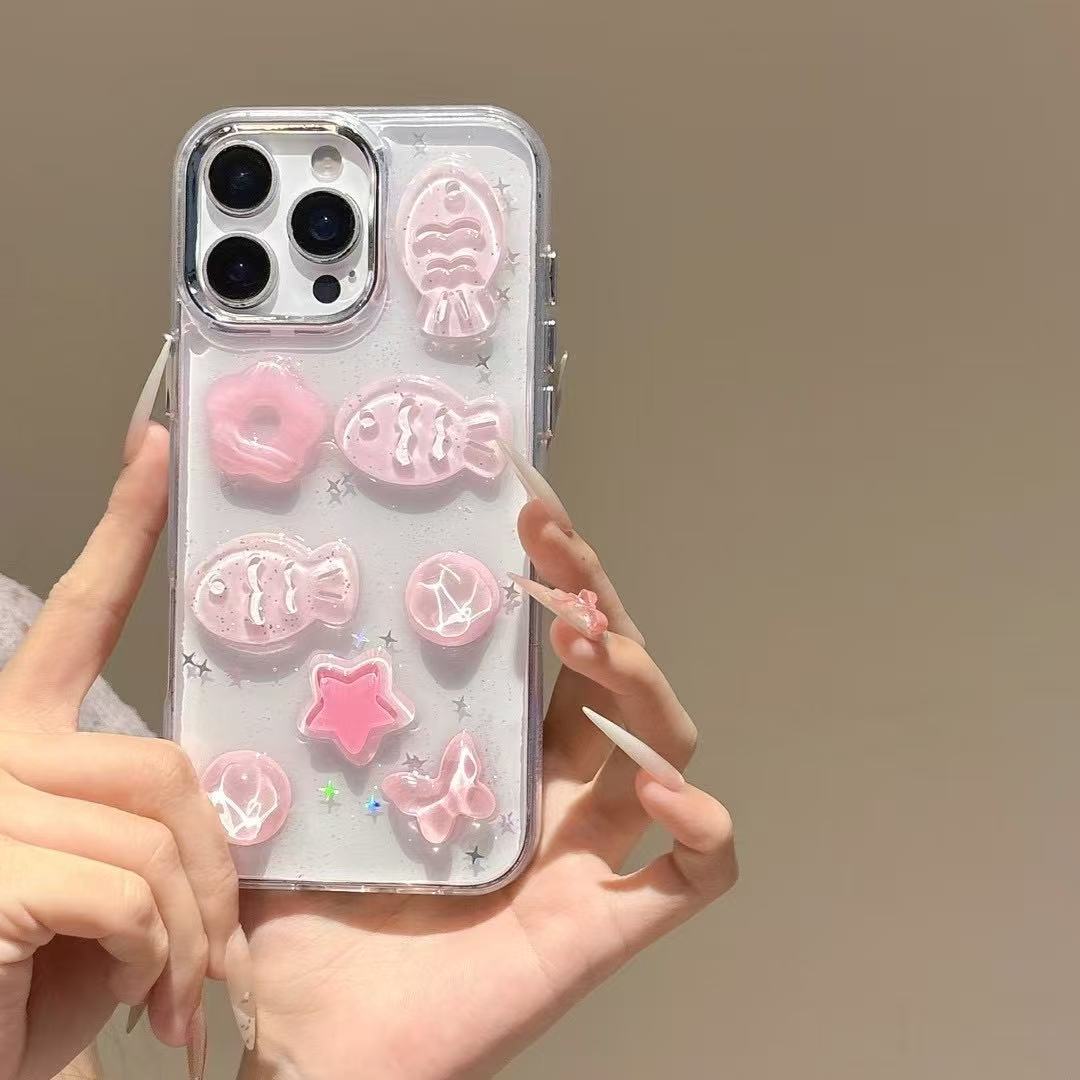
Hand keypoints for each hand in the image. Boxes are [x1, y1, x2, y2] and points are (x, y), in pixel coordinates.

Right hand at [0, 425, 241, 1079]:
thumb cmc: (40, 976)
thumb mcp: (110, 878)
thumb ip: (152, 818)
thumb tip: (216, 814)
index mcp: (23, 735)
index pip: (80, 616)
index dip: (123, 529)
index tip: (158, 447)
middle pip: (167, 767)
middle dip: (212, 872)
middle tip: (215, 962)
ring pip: (159, 840)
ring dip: (187, 936)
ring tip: (165, 997)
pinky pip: (133, 899)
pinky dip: (151, 964)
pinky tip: (118, 1003)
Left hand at [242, 476, 736, 1079]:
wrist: (312, 1052)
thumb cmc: (299, 934)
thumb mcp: (283, 799)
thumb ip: (270, 723)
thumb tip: (226, 620)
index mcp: (491, 763)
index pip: (547, 653)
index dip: (553, 579)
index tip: (525, 514)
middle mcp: (551, 798)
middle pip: (615, 679)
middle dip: (597, 603)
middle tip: (553, 551)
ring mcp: (585, 859)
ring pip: (667, 748)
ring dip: (641, 682)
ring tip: (587, 641)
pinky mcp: (602, 928)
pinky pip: (697, 875)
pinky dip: (705, 828)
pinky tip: (663, 790)